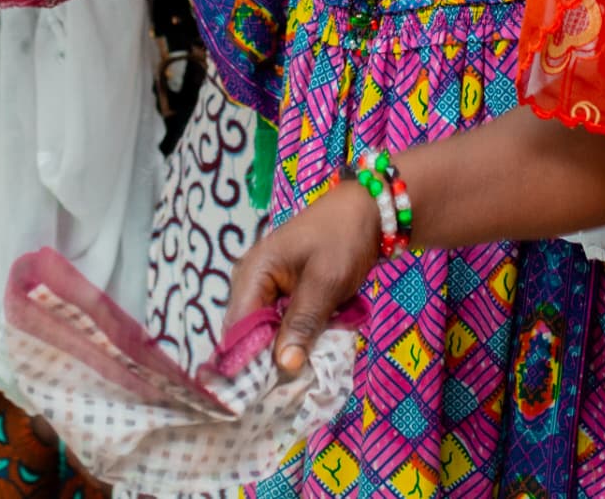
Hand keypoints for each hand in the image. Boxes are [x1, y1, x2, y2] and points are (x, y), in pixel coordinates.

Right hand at [226, 176, 380, 374]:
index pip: (238, 329)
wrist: (366, 213)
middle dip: (269, 361)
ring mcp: (266, 289)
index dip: (250, 362)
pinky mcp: (282, 296)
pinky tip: (309, 355)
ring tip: (304, 375)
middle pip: (249, 335)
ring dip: (284, 352)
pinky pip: (281, 326)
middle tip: (293, 388)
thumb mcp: (326, 281)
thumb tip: (283, 365)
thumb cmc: (343, 239)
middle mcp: (250, 283)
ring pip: (266, 334)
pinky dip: (294, 340)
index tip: (269, 392)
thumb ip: (303, 321)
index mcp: (252, 273)